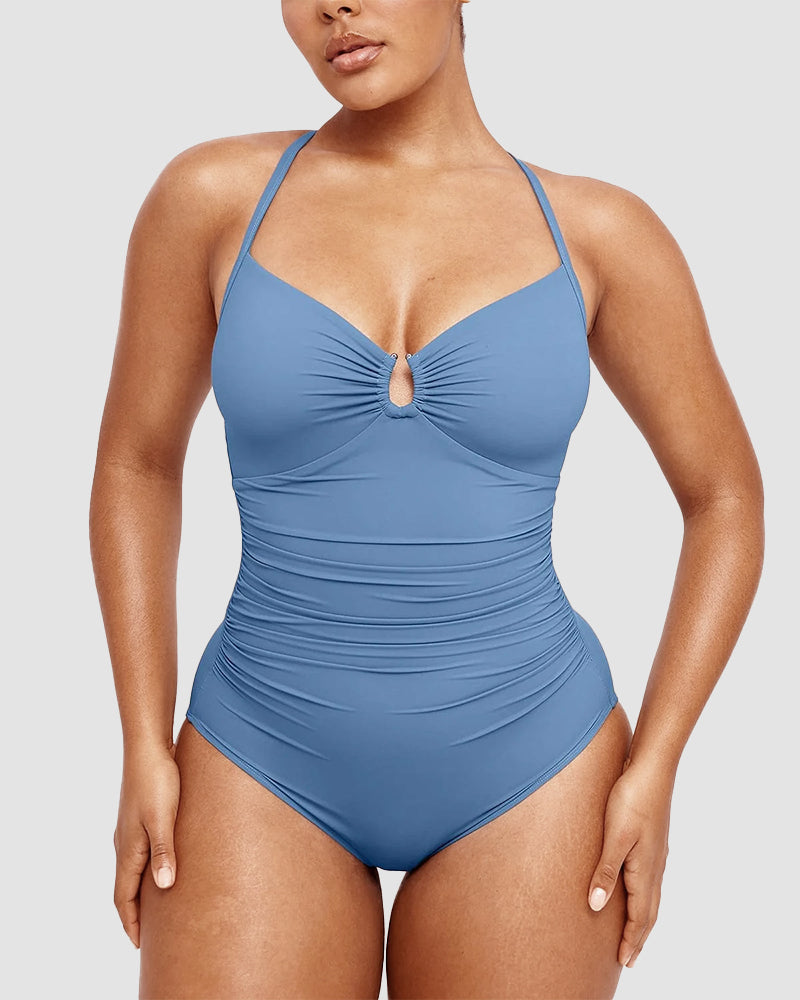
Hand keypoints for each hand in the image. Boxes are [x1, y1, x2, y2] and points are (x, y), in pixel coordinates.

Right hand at [112, 741, 180, 947]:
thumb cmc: (157, 780)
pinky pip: (140, 854)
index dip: (130, 923)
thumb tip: (164, 887)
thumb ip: (164, 851)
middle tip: (150, 935)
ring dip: (141, 891)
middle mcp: (125, 843)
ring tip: (157, 907)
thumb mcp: (163, 817)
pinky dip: (148, 869)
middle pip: (126, 887)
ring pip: (133, 870)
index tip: (139, 945)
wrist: (148, 746)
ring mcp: (131, 830)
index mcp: (128, 849)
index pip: (123, 897)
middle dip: (135, 913)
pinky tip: (163, 865)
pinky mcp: (141, 817)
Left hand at [587, 754, 672, 967]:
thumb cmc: (631, 799)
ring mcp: (656, 853)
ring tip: (634, 932)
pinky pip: (650, 880)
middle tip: (629, 958)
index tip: (624, 962)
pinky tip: (638, 890)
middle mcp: (655, 866)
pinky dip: (645, 897)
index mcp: (646, 869)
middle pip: (649, 911)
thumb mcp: (613, 836)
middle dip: (639, 936)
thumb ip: (605, 871)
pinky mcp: (653, 841)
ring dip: (643, 918)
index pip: (640, 916)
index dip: (632, 940)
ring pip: (652, 896)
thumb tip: (596, 907)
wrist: (652, 769)